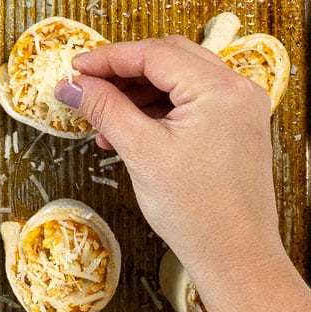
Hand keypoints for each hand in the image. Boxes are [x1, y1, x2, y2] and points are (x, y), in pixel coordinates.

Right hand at [54, 35, 286, 293]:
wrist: (235, 257)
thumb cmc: (194, 211)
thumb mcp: (141, 152)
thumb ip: (104, 108)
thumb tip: (70, 84)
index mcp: (219, 88)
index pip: (154, 53)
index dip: (108, 57)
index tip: (75, 67)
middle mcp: (237, 88)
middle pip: (168, 57)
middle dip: (123, 70)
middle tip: (87, 86)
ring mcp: (240, 106)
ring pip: (178, 78)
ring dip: (138, 91)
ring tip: (103, 118)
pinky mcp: (236, 124)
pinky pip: (190, 100)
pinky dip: (157, 107)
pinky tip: (128, 129)